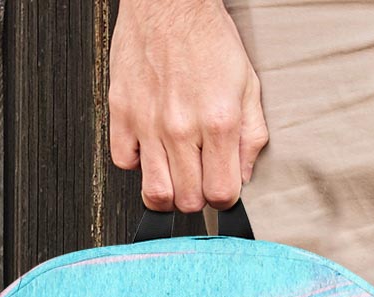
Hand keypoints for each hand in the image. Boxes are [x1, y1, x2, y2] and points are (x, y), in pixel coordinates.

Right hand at [108, 0, 269, 211]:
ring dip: (168, 192)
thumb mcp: (248, 87)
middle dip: (197, 197)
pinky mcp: (121, 111)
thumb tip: (244, 176)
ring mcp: (148, 122)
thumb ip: (251, 137)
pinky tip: (150, 149)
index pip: (221, 194)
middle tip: (199, 178)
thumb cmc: (208, 39)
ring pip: (155, 192)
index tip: (221, 188)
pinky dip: (137, 163)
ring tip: (175, 175)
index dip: (224, 199)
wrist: (169, 1)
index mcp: (218, 123)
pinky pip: (123, 162)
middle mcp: (181, 127)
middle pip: (188, 201)